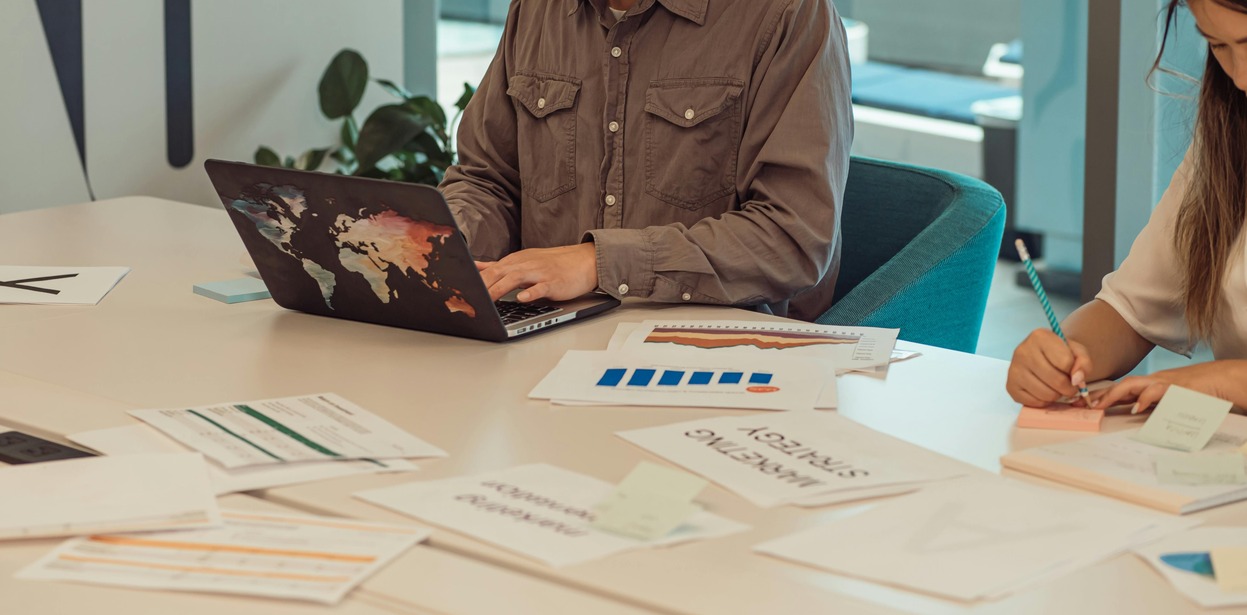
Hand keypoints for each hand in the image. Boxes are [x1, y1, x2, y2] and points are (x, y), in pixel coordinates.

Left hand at [476, 242, 597, 301]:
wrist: (583, 261)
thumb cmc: (552, 264)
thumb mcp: (523, 262)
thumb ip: (500, 266)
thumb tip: (477, 266)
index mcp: (516, 261)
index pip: (491, 270)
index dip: (475, 281)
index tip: (461, 291)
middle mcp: (525, 264)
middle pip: (499, 272)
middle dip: (483, 284)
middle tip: (469, 297)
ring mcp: (539, 272)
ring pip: (515, 278)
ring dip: (499, 289)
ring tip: (488, 300)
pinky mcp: (554, 281)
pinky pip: (540, 287)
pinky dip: (530, 292)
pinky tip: (522, 298)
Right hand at [1006, 329, 1092, 406]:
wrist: (1040, 356)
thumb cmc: (1059, 353)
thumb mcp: (1077, 351)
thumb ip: (1084, 363)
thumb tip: (1077, 380)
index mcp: (1039, 337)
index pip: (1066, 362)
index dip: (1074, 371)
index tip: (1072, 370)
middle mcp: (1022, 351)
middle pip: (1056, 380)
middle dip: (1069, 388)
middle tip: (1069, 385)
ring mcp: (1014, 369)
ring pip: (1046, 394)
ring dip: (1056, 395)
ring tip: (1055, 387)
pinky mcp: (1010, 386)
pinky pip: (1034, 402)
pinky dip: (1043, 401)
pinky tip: (1043, 391)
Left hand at [1090, 360, 1246, 413]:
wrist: (1218, 380)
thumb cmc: (1193, 392)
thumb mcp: (1166, 400)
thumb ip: (1149, 406)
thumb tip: (1132, 415)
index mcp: (1148, 386)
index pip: (1120, 390)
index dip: (1101, 396)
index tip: (1081, 404)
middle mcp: (1151, 382)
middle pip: (1121, 385)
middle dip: (1101, 395)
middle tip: (1083, 405)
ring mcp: (1162, 383)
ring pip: (1133, 385)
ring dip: (1115, 394)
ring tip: (1100, 405)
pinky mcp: (1175, 388)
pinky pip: (1158, 392)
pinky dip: (1145, 399)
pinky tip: (1136, 408)